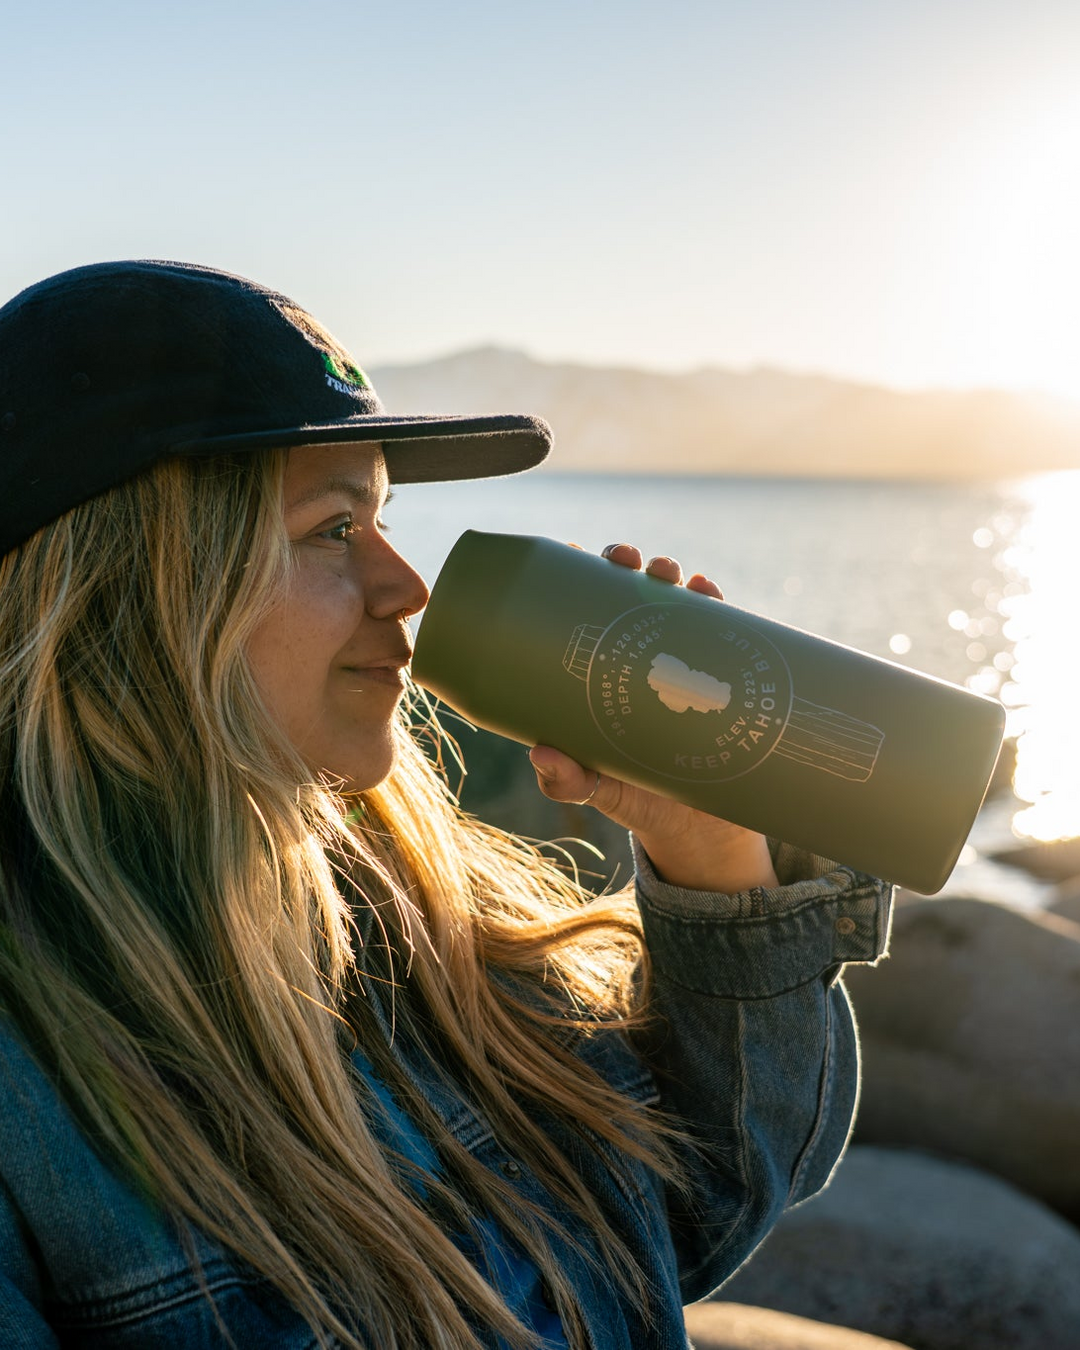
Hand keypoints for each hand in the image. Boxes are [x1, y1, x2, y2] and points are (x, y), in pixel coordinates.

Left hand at [529, 543, 778, 893]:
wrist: (700, 829)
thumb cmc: (635, 798)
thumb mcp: (596, 791)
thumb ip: (565, 781)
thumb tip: (541, 752)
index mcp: (598, 670)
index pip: (582, 610)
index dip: (576, 574)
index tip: (570, 551)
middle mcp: (638, 655)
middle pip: (628, 592)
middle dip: (627, 563)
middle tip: (625, 559)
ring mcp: (681, 661)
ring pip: (674, 600)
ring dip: (671, 575)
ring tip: (670, 574)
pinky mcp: (721, 676)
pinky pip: (722, 630)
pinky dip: (716, 604)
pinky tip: (710, 593)